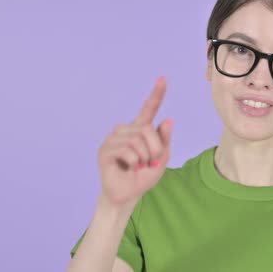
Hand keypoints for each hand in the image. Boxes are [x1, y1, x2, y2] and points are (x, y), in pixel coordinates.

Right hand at [97, 76, 172, 209]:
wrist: (128, 195)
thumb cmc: (144, 176)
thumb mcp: (161, 158)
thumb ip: (164, 140)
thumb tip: (167, 120)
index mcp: (140, 129)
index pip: (149, 109)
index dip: (156, 94)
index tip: (163, 79)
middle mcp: (125, 130)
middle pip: (147, 130)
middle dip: (154, 149)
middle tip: (149, 163)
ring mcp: (113, 138)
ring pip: (138, 140)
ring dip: (144, 158)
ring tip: (137, 166)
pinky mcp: (105, 150)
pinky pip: (127, 151)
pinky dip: (134, 163)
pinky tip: (127, 168)